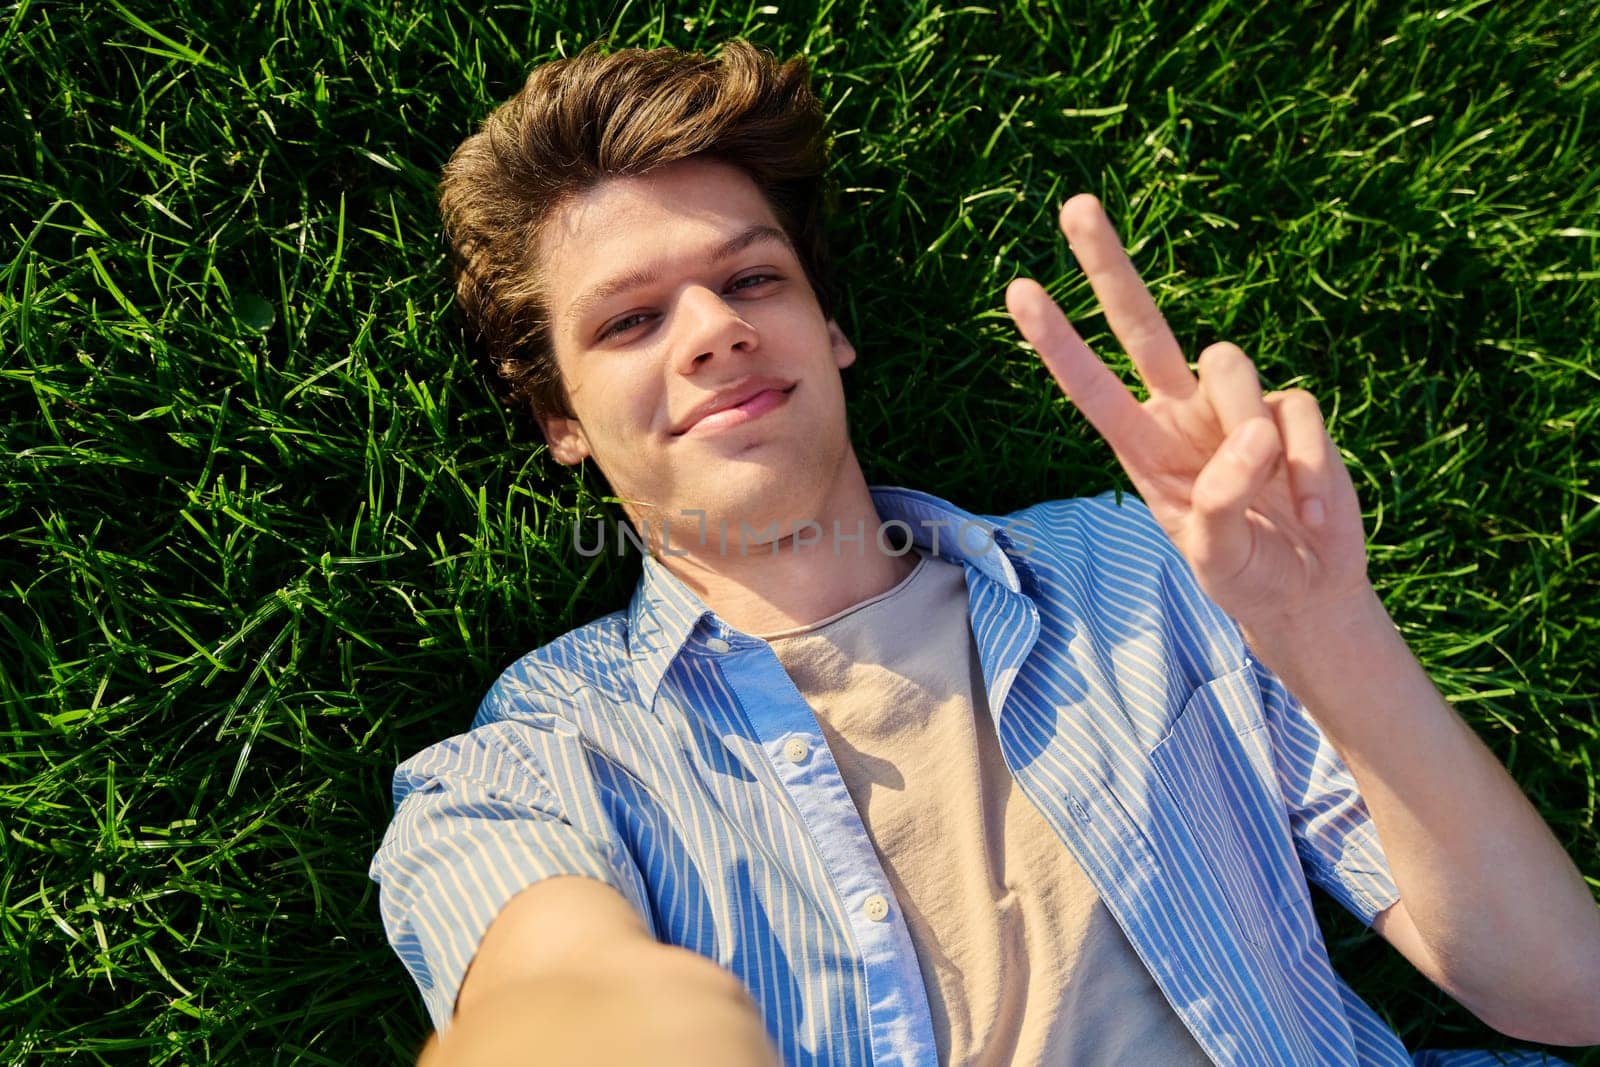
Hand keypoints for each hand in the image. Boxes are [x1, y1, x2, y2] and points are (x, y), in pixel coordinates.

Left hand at [1004, 194, 1370, 630]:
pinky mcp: (1291, 411)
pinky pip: (1297, 412)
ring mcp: (1235, 407)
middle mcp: (1180, 413)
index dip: (1057, 341)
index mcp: (1142, 448)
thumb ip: (1221, 504)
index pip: (1091, 387)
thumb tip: (1253, 435)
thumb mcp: (1217, 559)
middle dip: (1108, 266)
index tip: (1018, 290)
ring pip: (1230, 366)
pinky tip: (1311, 512)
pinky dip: (1310, 467)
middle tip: (1075, 205)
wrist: (1311, 589)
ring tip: (1275, 503)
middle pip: (1142, 324)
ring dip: (1253, 435)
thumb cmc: (1246, 573)